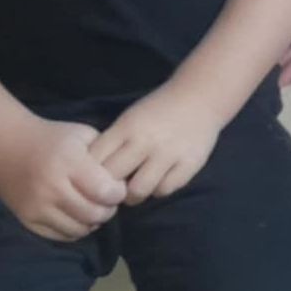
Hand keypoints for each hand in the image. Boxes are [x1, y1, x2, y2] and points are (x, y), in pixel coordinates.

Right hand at [0, 116, 126, 240]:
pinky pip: (59, 235)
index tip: (119, 187)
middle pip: (93, 213)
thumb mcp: (81, 135)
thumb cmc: (51, 138)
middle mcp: (52, 187)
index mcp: (69, 163)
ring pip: (78, 229)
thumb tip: (125, 177)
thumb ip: (105, 153)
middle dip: (109, 210)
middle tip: (109, 201)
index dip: (118, 193)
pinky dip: (74, 230)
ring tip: (95, 208)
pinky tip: (78, 216)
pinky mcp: (27, 219)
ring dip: (92, 222)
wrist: (5, 147)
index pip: (104, 191)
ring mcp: (37, 206)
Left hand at [89, 84, 221, 203]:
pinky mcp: (189, 164)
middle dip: (108, 189)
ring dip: (133, 195)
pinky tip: (160, 179)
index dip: (89, 176)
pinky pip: (164, 190)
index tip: (92, 181)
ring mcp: (169, 153)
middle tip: (113, 190)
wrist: (201, 95)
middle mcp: (146, 141)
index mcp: (127, 127)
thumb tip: (91, 176)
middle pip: (113, 179)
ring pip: (138, 191)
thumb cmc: (159, 109)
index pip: (95, 161)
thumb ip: (113, 143)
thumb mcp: (130, 119)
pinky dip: (159, 188)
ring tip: (136, 188)